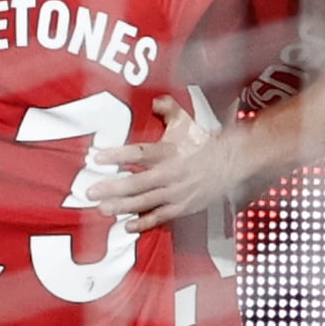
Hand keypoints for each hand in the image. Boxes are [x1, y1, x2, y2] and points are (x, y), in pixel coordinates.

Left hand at [75, 96, 247, 231]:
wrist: (232, 162)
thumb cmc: (204, 143)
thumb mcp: (187, 123)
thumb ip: (168, 110)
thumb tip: (154, 99)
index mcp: (170, 151)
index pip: (139, 152)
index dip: (117, 155)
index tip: (97, 157)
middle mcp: (172, 173)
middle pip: (138, 183)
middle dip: (113, 188)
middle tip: (91, 192)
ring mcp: (177, 193)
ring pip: (146, 202)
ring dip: (123, 207)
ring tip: (103, 209)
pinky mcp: (183, 207)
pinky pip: (161, 217)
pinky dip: (144, 223)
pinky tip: (128, 226)